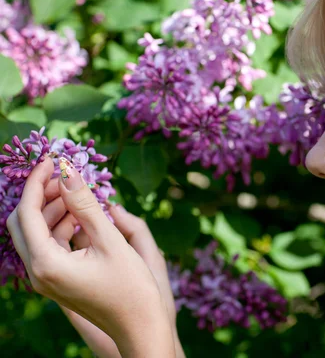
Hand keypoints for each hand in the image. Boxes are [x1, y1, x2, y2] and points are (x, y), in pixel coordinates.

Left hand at [7, 156, 175, 356]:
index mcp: (46, 264)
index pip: (28, 212)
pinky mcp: (56, 280)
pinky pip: (47, 246)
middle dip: (42, 195)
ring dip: (52, 209)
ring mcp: (45, 279)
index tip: (54, 159)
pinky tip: (82, 217)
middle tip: (67, 176)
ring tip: (79, 194)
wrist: (139, 325)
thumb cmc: (131, 286)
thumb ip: (86, 205)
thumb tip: (68, 171)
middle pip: (23, 222)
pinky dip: (60, 226)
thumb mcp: (110, 240)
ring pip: (35, 233)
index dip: (38, 182)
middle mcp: (37, 273)